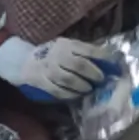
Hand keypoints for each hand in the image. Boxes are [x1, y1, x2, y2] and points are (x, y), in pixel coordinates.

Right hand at [0, 34, 122, 101]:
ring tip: (89, 89)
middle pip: (80, 65)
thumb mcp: (66, 45)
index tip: (113, 64)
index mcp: (66, 44)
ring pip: (70, 80)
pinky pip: (58, 91)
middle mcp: (58, 55)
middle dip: (94, 74)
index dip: (103, 57)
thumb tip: (108, 60)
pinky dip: (70, 94)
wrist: (25, 61)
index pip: (88, 50)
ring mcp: (49, 69)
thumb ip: (83, 51)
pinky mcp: (42, 82)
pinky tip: (76, 95)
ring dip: (83, 86)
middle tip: (101, 80)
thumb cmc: (53, 53)